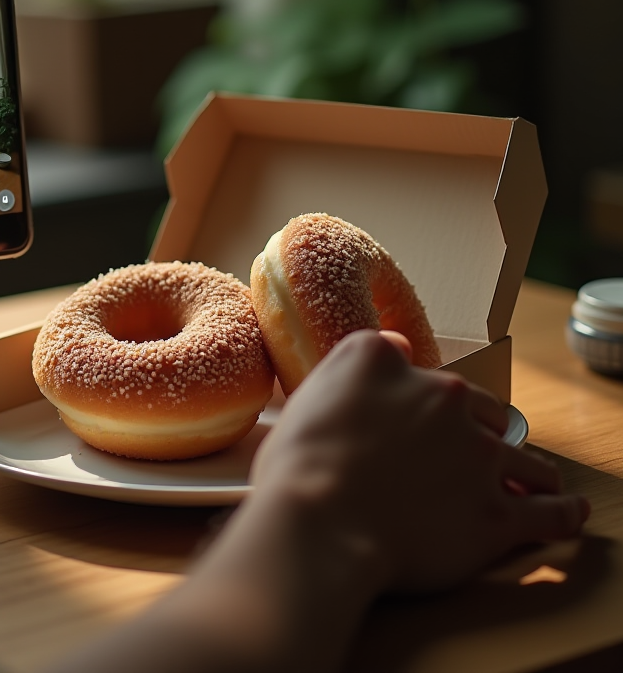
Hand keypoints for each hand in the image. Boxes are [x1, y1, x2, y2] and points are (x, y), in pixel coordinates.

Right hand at [250, 330, 589, 592]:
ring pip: (521, 458)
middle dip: (481, 431)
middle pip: (482, 411)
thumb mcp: (313, 385)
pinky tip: (567, 510)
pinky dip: (561, 511)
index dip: (423, 398)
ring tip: (531, 482)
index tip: (421, 415)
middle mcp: (444, 398)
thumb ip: (356, 363)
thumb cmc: (301, 460)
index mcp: (392, 365)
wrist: (317, 520)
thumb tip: (393, 347)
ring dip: (527, 469)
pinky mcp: (497, 514)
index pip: (421, 372)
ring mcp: (477, 457)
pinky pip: (547, 512)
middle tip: (468, 455)